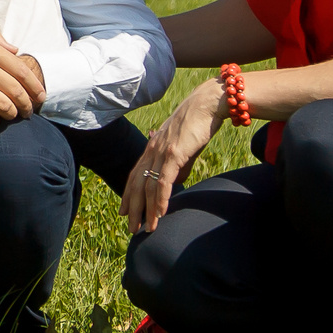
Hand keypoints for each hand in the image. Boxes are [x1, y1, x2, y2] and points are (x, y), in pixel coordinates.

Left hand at [121, 80, 221, 234]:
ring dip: (147, 210)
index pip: (135, 175)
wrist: (207, 104)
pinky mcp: (173, 153)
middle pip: (137, 184)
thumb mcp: (183, 147)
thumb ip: (178, 164)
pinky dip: (160, 199)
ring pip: (148, 186)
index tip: (124, 212)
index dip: (129, 195)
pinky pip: (163, 181)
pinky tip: (160, 213)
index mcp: (152, 147)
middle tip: (131, 228)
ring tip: (148, 228)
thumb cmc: (197, 124)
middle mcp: (152, 150)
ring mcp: (161, 151)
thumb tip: (175, 181)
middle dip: (133, 208)